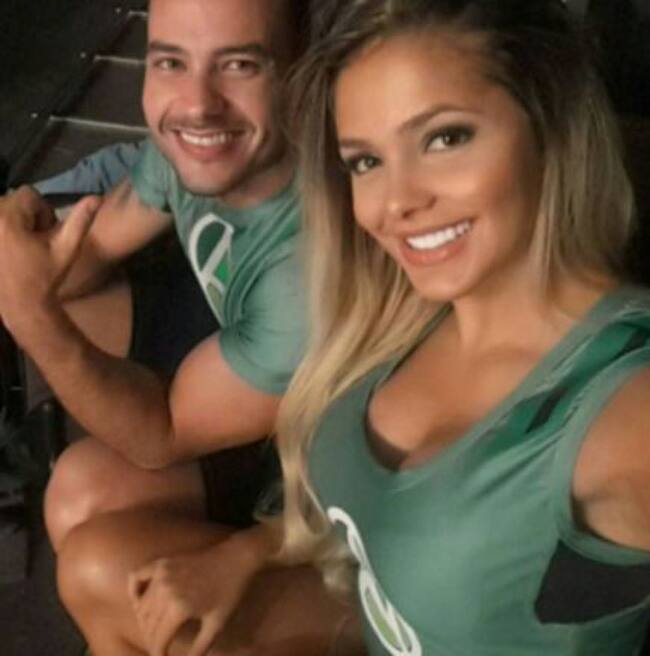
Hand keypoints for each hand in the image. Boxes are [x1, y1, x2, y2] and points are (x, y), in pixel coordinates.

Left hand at [0, 187, 99, 336]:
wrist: (21, 304)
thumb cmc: (46, 276)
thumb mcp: (67, 248)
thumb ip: (80, 220)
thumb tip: (96, 197)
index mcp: (8, 217)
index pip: (29, 194)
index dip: (43, 213)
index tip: (44, 235)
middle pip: (13, 201)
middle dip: (26, 217)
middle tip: (34, 243)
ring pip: (3, 211)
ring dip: (14, 224)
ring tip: (22, 247)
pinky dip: (4, 232)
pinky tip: (9, 252)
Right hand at [128, 537, 261, 655]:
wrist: (235, 558)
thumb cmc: (229, 592)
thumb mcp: (216, 624)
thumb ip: (199, 649)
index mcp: (179, 608)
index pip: (158, 639)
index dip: (159, 654)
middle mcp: (165, 591)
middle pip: (148, 625)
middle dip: (153, 640)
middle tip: (161, 646)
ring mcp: (161, 574)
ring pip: (141, 606)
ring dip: (145, 621)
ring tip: (156, 630)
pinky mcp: (162, 563)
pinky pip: (137, 577)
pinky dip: (134, 591)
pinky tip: (140, 603)